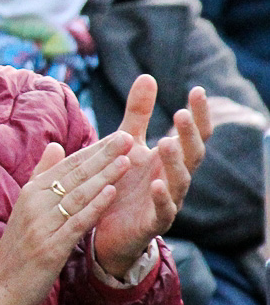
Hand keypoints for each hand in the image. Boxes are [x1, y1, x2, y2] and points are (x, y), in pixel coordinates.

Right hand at [0, 132, 133, 304]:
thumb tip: (56, 145)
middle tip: (127, 138)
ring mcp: (42, 225)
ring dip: (103, 177)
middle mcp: (34, 204)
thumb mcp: (26, 208)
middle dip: (103, 156)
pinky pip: (76, 222)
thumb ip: (42, 176)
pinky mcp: (50, 247)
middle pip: (74, 176)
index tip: (117, 136)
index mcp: (30, 192)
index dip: (93, 150)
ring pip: (77, 196)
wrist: (0, 288)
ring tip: (126, 160)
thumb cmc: (17, 249)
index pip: (67, 166)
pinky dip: (94, 207)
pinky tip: (111, 194)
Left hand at [93, 75, 209, 278]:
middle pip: (191, 156)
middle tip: (181, 115)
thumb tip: (148, 76)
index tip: (198, 90)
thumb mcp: (128, 143)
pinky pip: (163, 211)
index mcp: (169, 158)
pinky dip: (161, 198)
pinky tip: (156, 185)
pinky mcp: (152, 223)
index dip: (198, 115)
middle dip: (189, 136)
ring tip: (167, 143)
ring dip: (175, 163)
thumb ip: (138, 113)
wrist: (106, 227)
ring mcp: (167, 201)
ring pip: (180, 182)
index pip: (191, 135)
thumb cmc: (124, 181)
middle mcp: (173, 178)